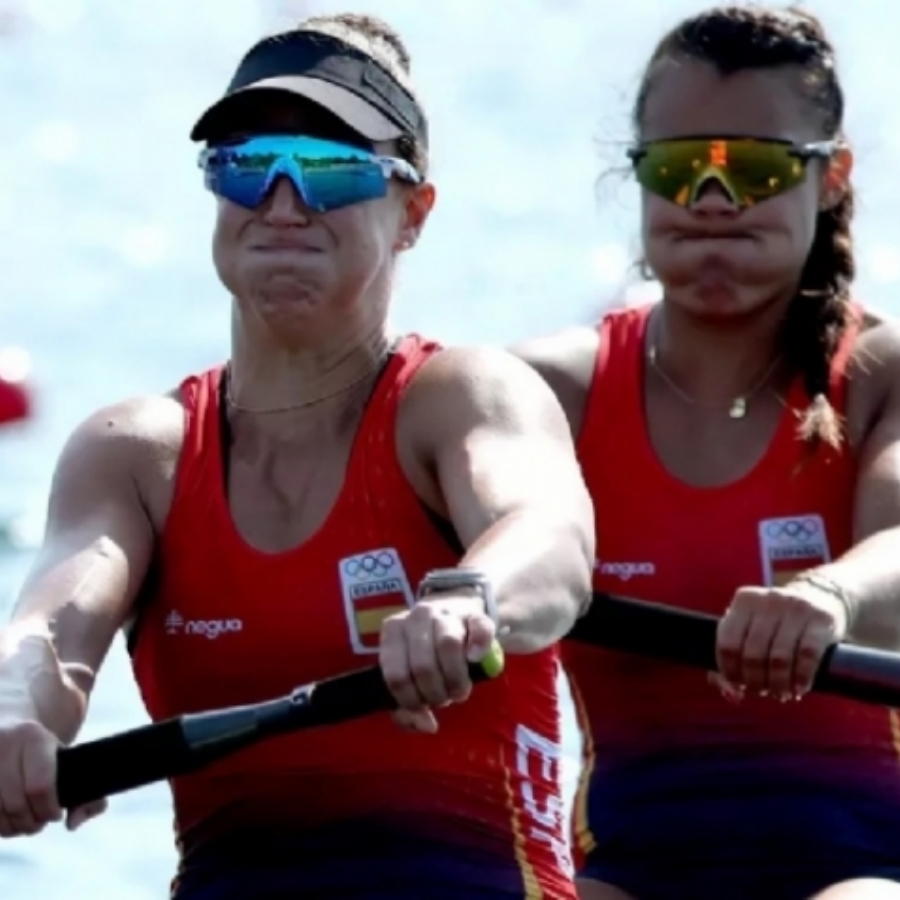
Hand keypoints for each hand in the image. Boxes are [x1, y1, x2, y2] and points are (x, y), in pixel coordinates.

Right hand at [0, 719, 105, 836]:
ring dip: (11, 827)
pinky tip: (6, 820)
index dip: (48, 809)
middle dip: (31, 821)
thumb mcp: (71, 763)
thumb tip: (72, 824)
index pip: (39, 786)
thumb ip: (90, 796)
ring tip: (23, 822)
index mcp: (34, 737)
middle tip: (39, 821)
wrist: (11, 728)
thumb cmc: (48, 756)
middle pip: (16, 803)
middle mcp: (4, 743)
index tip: (55, 813)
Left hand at [379, 595, 495, 733]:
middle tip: (444, 699)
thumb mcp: (409, 670)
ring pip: (448, 647)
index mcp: (393, 630)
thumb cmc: (427, 648)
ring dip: (456, 681)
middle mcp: (417, 616)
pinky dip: (479, 648)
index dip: (411, 700)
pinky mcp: (475, 613)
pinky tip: (475, 660)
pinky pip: (480, 631)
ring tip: (458, 690)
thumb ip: (408, 705)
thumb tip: (427, 725)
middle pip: (423, 666)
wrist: (457, 610)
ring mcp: (446, 612)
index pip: (396, 675)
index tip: (423, 705)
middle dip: (436, 694)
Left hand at [715, 580, 849, 700]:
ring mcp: (796, 608)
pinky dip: (800, 678)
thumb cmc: (777, 621)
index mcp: (744, 601)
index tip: (738, 685)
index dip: (730, 671)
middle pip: (753, 654)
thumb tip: (729, 692)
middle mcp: (768, 601)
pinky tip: (798, 689)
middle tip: (760, 692)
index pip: (727, 644)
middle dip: (755, 681)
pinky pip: (807, 656)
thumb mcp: (752, 626)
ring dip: (777, 684)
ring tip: (780, 694)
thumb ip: (734, 655)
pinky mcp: (821, 620)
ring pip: (779, 658)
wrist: (820, 596)